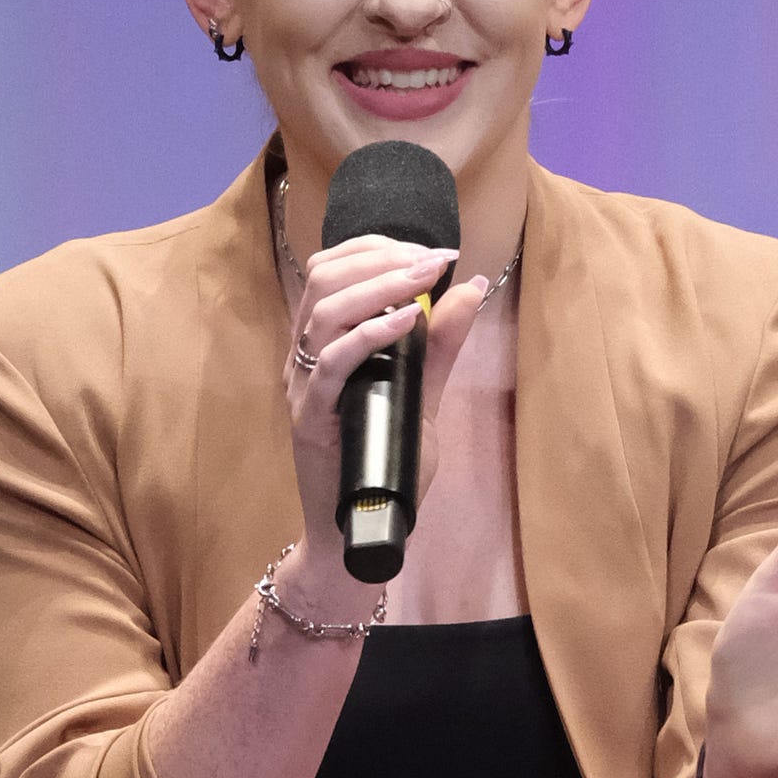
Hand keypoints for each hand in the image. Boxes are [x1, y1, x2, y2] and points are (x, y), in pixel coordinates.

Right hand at [280, 235, 493, 580]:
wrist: (359, 531)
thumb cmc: (384, 462)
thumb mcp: (422, 393)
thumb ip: (442, 345)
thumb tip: (472, 286)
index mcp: (325, 342)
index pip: (333, 269)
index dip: (377, 247)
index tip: (429, 248)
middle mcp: (306, 357)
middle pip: (325, 278)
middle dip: (382, 257)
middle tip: (433, 259)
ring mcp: (304, 387)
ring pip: (324, 312)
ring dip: (378, 286)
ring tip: (424, 278)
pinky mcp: (311, 419)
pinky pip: (331, 365)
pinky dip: (368, 334)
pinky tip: (406, 320)